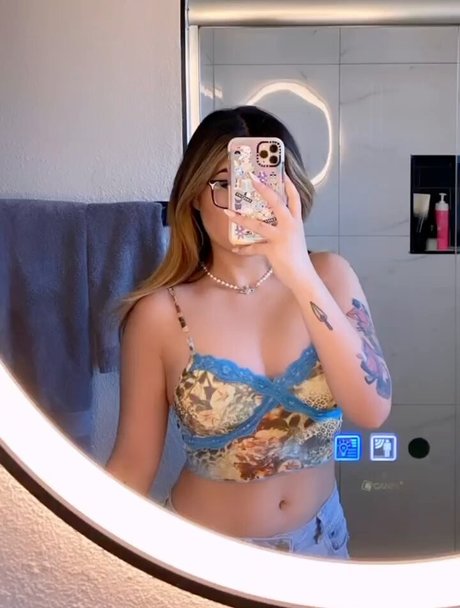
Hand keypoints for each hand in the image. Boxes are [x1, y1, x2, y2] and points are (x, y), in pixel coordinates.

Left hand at [224, 173, 313, 291]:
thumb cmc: (298, 258)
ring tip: (227, 213)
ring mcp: (281, 237)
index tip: (283, 173)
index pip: (294, 198)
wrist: (302, 276)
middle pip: (276, 203)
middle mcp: (290, 226)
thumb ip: (285, 228)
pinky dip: (243, 249)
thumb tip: (273, 223)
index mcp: (296, 221)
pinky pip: (254, 247)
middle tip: (252, 178)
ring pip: (258, 224)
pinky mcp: (273, 249)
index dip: (289, 185)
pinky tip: (235, 249)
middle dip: (264, 190)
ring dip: (240, 219)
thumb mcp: (295, 238)